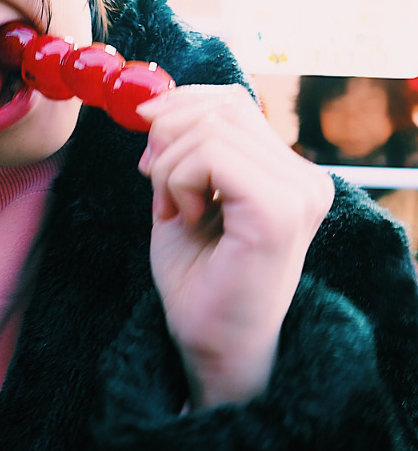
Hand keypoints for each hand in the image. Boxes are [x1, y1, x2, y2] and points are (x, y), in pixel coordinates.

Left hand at [136, 84, 333, 407]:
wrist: (211, 347)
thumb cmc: (198, 281)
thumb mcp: (185, 198)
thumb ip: (183, 151)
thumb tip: (154, 104)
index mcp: (290, 175)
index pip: (235, 103)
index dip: (181, 104)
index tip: (144, 130)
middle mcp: (306, 179)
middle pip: (224, 107)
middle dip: (168, 134)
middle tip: (150, 179)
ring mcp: (298, 193)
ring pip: (211, 129)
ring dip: (169, 166)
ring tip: (173, 211)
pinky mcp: (278, 211)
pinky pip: (210, 156)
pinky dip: (177, 181)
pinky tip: (184, 219)